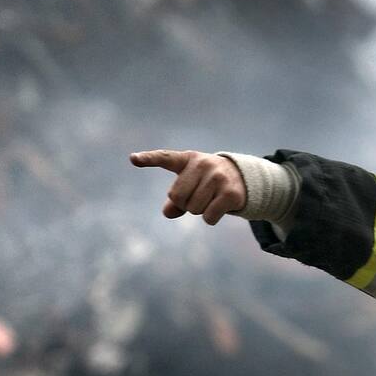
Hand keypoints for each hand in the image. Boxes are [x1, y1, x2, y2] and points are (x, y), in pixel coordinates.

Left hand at [129, 149, 245, 224]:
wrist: (243, 178)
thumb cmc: (207, 181)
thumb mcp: (190, 184)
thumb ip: (175, 199)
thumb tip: (168, 212)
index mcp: (188, 159)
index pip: (164, 157)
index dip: (148, 159)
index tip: (132, 159)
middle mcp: (202, 164)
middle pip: (177, 197)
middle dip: (185, 203)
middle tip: (199, 195)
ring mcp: (217, 177)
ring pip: (193, 209)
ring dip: (200, 210)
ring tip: (212, 198)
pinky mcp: (230, 193)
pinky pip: (208, 217)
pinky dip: (211, 218)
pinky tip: (220, 207)